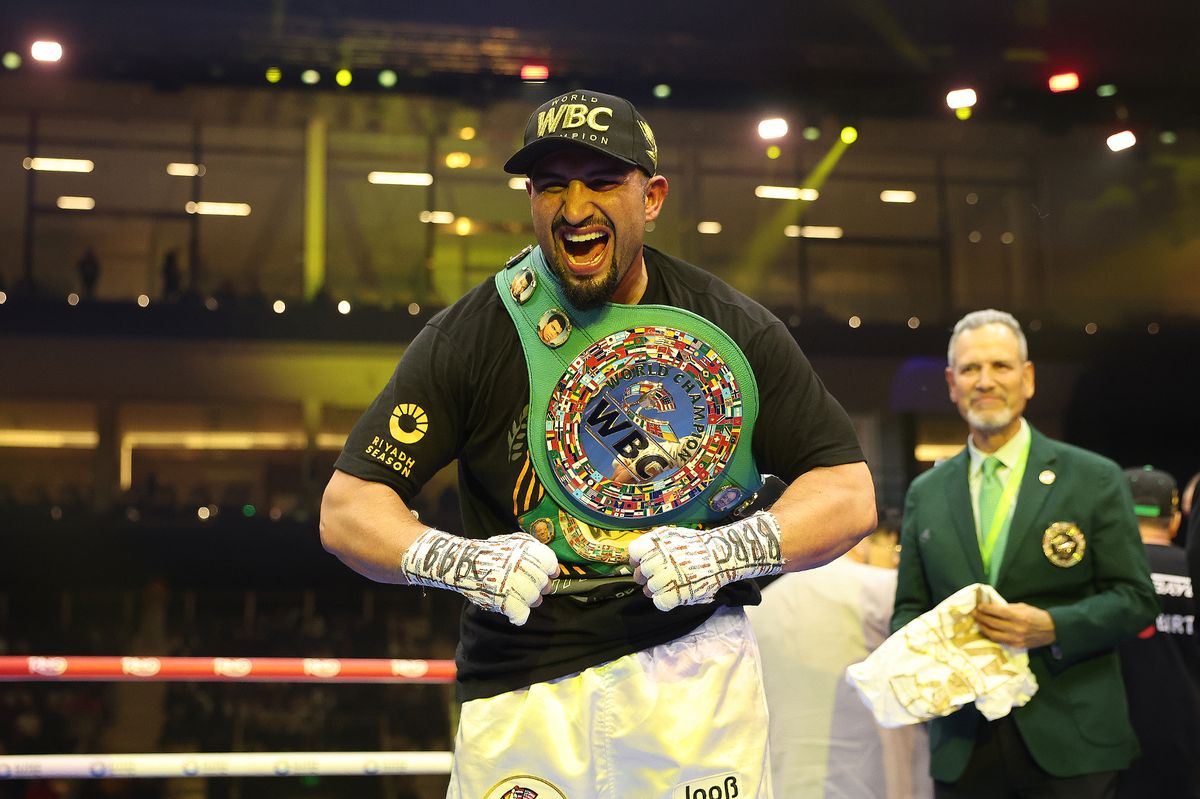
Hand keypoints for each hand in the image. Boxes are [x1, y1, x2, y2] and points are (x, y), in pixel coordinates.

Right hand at [400, 529, 559, 624]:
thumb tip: (553, 568)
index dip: (550, 571)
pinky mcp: (506, 602)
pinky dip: (517, 615)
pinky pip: (522, 615)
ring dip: (528, 600)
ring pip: (535, 601)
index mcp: (528, 550)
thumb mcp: (513, 541)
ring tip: (516, 596)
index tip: (546, 574)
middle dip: (538, 587)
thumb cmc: (491, 552)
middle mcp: (524, 567)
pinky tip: (511, 610)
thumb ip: (533, 550)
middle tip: (526, 586)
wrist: (463, 563)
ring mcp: (515, 585)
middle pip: (544, 585)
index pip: (551, 564)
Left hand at [627, 512, 783, 611]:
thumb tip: (635, 557)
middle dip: (648, 576)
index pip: (633, 554)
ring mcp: (664, 579)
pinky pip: (659, 603)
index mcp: (654, 544)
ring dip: (658, 590)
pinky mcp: (673, 595)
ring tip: (674, 584)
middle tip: (663, 575)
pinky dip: (666, 601)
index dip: (638, 560)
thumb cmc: (696, 545)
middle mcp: (656, 561)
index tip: (647, 562)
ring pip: (648, 591)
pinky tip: (676, 593)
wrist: (721, 555)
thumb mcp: (671, 535)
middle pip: (639, 575)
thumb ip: (652, 544)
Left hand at [974, 602, 1055, 648]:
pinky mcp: (1016, 645)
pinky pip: (1000, 641)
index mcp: (1018, 616)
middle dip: (982, 617)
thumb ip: (1008, 608)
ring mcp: (1016, 638)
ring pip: (993, 634)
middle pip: (993, 623)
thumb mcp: (1023, 607)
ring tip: (977, 622)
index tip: (979, 606)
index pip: (997, 612)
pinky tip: (986, 631)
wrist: (1051, 630)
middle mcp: (1016, 628)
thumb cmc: (1036, 615)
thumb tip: (992, 607)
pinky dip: (991, 636)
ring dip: (983, 628)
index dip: (986, 609)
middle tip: (974, 613)